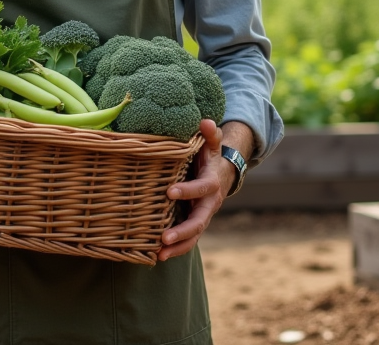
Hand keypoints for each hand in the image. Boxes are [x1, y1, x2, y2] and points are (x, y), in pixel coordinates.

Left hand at [157, 119, 232, 260]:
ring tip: (160, 254)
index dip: (188, 191)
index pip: (201, 188)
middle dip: (183, 230)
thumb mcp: (212, 145)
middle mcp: (209, 203)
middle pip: (199, 221)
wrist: (221, 175)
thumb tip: (205, 121)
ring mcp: (203, 216)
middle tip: (164, 237)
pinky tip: (157, 257)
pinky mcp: (195, 224)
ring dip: (178, 246)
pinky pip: (188, 241)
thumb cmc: (209, 157)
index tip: (169, 192)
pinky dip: (176, 250)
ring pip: (194, 236)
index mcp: (211, 183)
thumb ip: (210, 134)